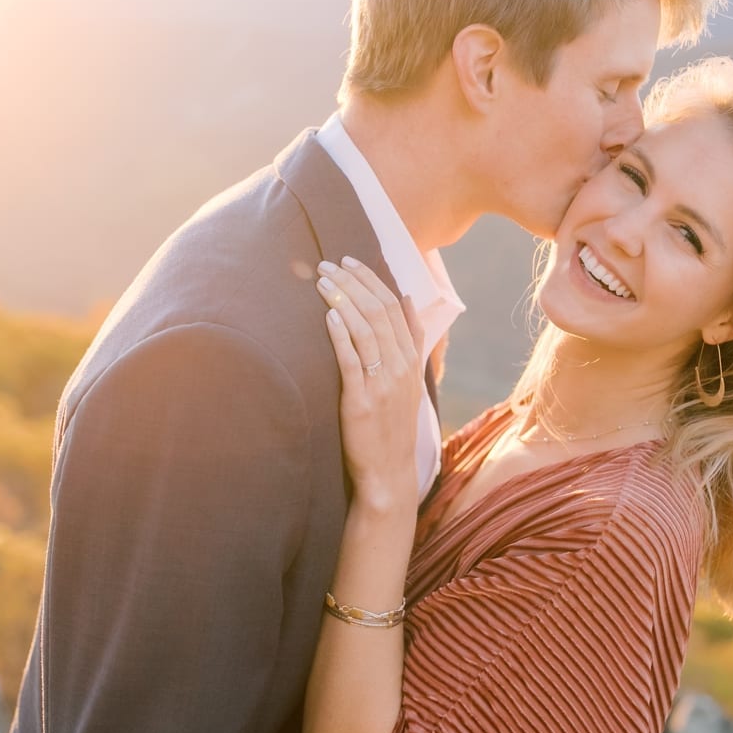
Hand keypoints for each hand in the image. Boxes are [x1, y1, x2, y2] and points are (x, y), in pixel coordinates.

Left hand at [317, 256, 424, 509]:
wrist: (388, 472)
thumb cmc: (391, 426)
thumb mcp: (409, 381)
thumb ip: (409, 341)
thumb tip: (407, 298)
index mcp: (411, 360)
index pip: (395, 307)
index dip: (372, 279)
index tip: (350, 259)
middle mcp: (401, 368)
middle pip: (379, 311)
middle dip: (353, 282)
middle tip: (327, 263)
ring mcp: (383, 384)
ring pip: (366, 329)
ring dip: (343, 299)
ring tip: (321, 280)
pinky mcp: (362, 401)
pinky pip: (352, 360)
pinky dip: (341, 334)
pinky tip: (328, 315)